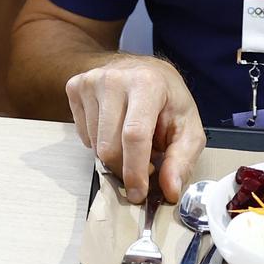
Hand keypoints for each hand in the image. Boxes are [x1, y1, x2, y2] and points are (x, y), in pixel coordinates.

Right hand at [64, 54, 203, 205]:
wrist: (144, 69)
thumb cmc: (168, 99)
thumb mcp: (188, 128)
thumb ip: (182, 160)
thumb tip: (169, 190)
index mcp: (147, 84)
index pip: (134, 135)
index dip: (134, 171)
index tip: (138, 194)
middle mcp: (114, 79)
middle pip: (109, 145)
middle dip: (124, 169)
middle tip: (142, 170)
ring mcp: (91, 82)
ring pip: (94, 144)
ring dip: (113, 156)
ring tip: (131, 144)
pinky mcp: (75, 87)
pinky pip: (82, 135)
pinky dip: (99, 143)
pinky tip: (114, 130)